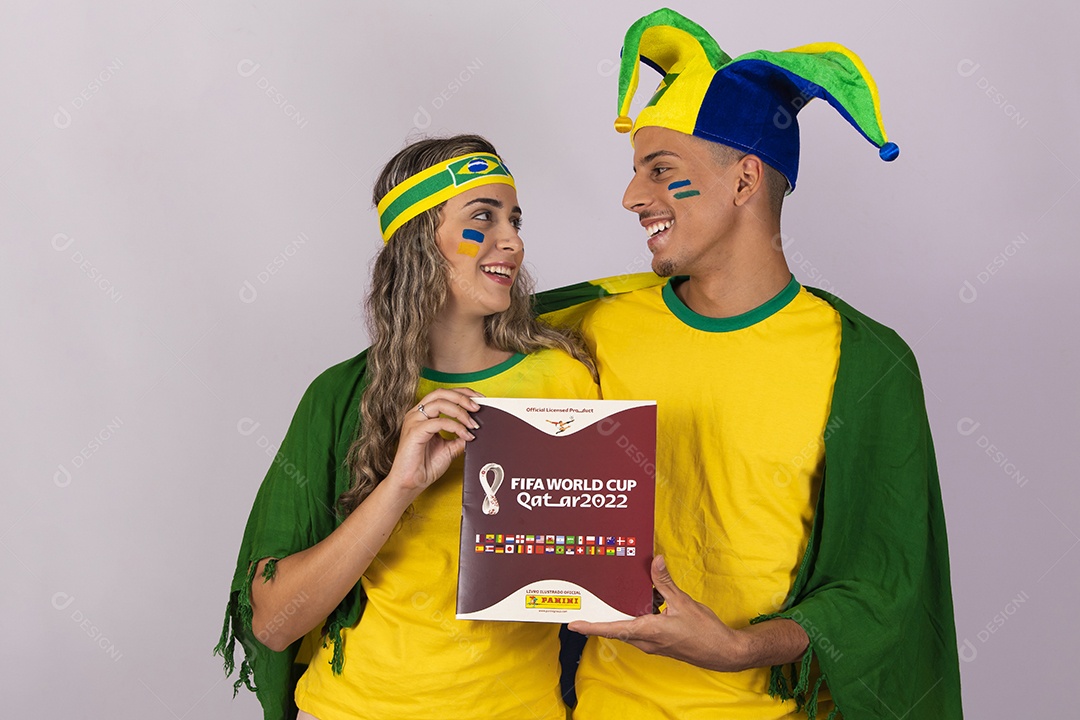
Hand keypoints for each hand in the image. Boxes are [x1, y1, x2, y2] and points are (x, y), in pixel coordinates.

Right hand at [386, 388, 481, 495]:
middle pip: (441, 393)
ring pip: (440, 403)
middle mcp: (417, 414)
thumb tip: (475, 429)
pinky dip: (455, 427)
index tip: (479, 399)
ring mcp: (414, 421)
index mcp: (423, 415)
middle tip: (477, 407)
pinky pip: (439, 422)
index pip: (443, 394)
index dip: (462, 393)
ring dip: (461, 411)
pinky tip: (465, 435)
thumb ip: (460, 436)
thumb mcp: (449, 447)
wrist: (411, 483)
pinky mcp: (414, 431)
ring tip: (472, 424)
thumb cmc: (424, 466)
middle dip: (463, 397)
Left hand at [567, 555, 750, 671]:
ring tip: (612, 594)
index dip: (591, 626)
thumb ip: (665, 582)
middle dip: (601, 616)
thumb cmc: (704, 632)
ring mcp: (652, 644)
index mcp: (648, 631)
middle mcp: (646, 641)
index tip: (574, 624)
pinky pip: (641, 628)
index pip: (613, 629)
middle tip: (585, 603)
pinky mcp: (659, 643)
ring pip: (629, 627)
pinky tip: (645, 600)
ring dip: (622, 613)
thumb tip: (655, 561)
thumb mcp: (683, 602)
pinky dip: (637, 615)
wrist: (722, 652)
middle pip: (617, 628)